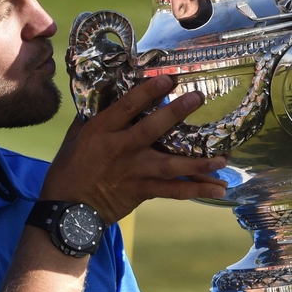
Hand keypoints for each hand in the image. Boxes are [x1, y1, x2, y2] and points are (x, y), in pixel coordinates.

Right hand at [41, 75, 227, 223]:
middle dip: (176, 113)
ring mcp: (134, 171)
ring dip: (198, 162)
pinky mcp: (142, 191)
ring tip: (222, 159)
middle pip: (152, 129)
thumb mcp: (74, 138)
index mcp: (101, 131)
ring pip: (170, 165)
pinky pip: (172, 191)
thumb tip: (106, 95)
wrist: (68, 212)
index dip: (148, 91)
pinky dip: (195, 190)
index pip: (127, 106)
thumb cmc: (69, 172)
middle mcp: (120, 149)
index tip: (168, 79)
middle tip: (198, 97)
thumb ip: (92, 118)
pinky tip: (217, 189)